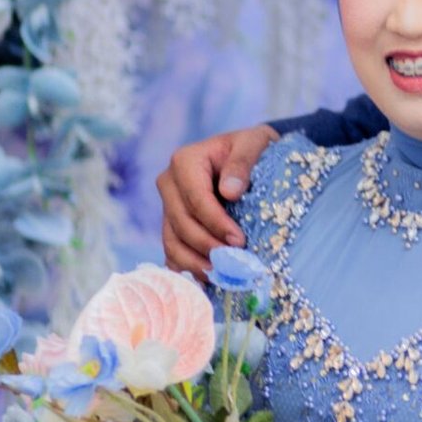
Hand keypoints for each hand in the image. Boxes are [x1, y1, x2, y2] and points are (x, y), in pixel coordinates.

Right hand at [157, 123, 277, 277]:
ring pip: (172, 241)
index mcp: (185, 161)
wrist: (245, 154)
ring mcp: (167, 206)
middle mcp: (169, 183)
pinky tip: (207, 279)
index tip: (239, 240)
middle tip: (234, 262)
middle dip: (207, 246)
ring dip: (194, 262)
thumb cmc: (251, 148)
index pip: (196, 199)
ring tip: (220, 275)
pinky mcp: (172, 225)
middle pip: (181, 223)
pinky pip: (171, 251)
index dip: (215, 223)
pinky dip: (186, 268)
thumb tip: (229, 191)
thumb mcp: (254, 143)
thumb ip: (243, 161)